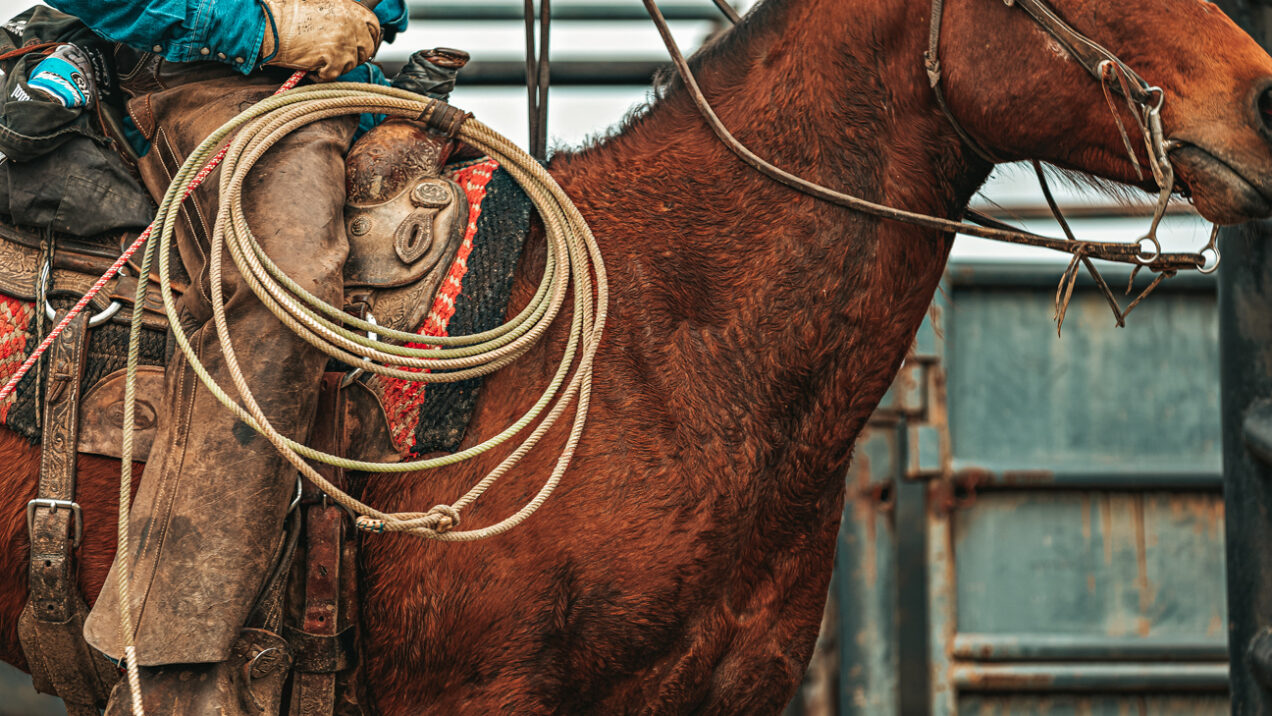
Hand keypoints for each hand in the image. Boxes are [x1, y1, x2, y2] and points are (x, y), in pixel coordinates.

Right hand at [259, 0, 380, 80]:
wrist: (269, 24)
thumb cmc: (290, 15)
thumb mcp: (322, 5)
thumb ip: (343, 16)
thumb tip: (356, 30)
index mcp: (351, 9)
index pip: (373, 27)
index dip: (369, 39)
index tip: (361, 47)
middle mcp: (351, 24)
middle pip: (366, 49)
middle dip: (353, 56)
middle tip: (337, 57)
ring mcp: (344, 41)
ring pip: (351, 63)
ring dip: (336, 65)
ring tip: (318, 57)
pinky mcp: (334, 58)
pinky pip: (335, 74)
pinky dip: (323, 75)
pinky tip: (312, 66)